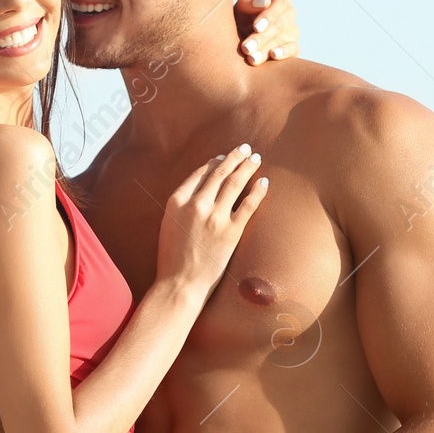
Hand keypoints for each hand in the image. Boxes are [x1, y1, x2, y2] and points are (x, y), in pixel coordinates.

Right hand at [157, 144, 268, 298]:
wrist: (180, 284)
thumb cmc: (172, 258)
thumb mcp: (169, 224)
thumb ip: (183, 205)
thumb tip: (200, 192)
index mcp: (177, 200)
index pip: (200, 173)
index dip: (214, 162)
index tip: (224, 157)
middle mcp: (196, 204)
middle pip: (219, 172)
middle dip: (234, 157)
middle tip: (245, 148)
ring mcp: (215, 217)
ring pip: (235, 183)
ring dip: (247, 167)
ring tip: (256, 158)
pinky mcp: (232, 231)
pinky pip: (249, 205)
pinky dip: (258, 191)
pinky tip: (264, 182)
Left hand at [233, 0, 298, 65]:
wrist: (238, 38)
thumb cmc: (241, 18)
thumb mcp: (239, 8)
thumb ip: (248, 2)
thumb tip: (264, 2)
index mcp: (279, 1)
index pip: (282, 2)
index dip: (270, 15)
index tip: (255, 27)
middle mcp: (289, 16)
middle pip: (281, 24)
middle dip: (262, 37)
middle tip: (246, 48)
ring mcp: (292, 32)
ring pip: (283, 39)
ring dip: (266, 49)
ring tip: (251, 58)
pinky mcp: (293, 48)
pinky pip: (293, 50)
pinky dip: (284, 53)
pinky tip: (273, 55)